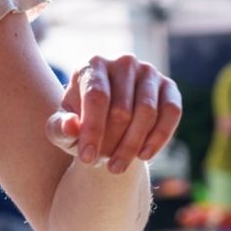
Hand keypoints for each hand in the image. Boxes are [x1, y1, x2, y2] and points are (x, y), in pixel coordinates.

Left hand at [44, 55, 182, 174]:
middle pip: (122, 109)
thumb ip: (59, 128)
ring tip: (117, 167)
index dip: (93, 130)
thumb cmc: (79, 124)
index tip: (86, 159)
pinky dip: (159, 137)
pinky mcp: (169, 87)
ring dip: (133, 145)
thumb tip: (71, 126)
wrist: (106, 122)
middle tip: (103, 166)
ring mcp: (148, 72)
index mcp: (92, 65)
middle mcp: (123, 62)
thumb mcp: (62, 129)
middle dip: (111, 143)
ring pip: (147, 112)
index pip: (97, 97)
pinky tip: (144, 156)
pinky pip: (171, 112)